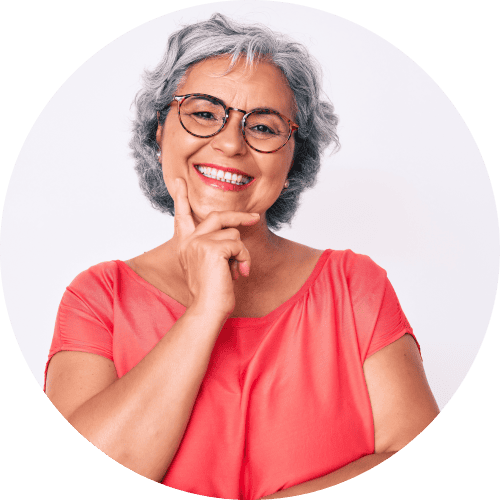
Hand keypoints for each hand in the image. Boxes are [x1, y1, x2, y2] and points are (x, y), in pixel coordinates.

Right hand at [173, 178, 259, 316]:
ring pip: (233, 234)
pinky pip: (238, 244)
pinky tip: (237, 273)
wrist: (208, 309)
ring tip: (236, 271)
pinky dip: (243, 259)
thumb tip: (232, 237)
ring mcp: (199, 243)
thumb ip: (213, 249)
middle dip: (238, 217)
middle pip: (216, 216)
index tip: (178, 181)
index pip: (182, 217)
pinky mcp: (212, 248)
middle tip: (254, 218)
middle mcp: (189, 241)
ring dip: (241, 254)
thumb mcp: (209, 267)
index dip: (181, 198)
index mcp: (185, 245)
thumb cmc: (212, 293)